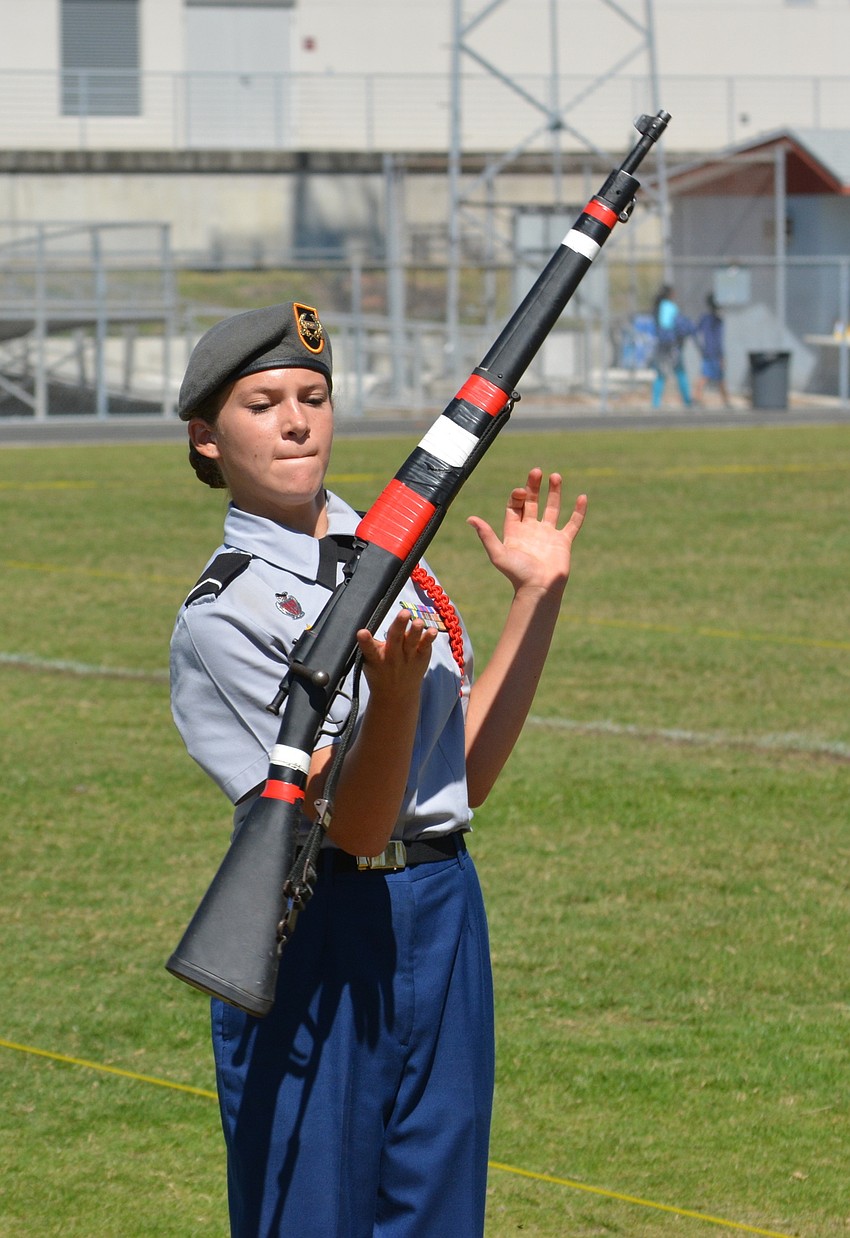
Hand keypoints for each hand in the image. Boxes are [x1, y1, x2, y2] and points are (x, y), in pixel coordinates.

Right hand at [355, 608, 437, 700]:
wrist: (396, 696)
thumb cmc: (379, 672)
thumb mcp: (369, 662)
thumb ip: (371, 645)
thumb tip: (369, 620)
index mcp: (375, 658)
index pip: (368, 649)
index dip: (365, 641)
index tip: (361, 632)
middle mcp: (392, 657)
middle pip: (395, 639)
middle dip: (399, 625)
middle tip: (404, 613)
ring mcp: (408, 658)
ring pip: (412, 642)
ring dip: (416, 631)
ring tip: (419, 622)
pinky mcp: (421, 658)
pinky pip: (425, 647)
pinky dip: (429, 639)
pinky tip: (433, 631)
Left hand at [467, 468, 586, 593]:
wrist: (539, 589)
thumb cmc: (517, 574)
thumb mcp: (498, 554)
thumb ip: (486, 535)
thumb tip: (470, 519)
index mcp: (515, 531)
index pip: (515, 505)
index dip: (518, 495)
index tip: (523, 491)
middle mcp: (531, 530)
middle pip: (532, 502)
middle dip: (534, 486)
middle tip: (536, 471)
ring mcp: (548, 534)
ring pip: (552, 508)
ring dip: (554, 492)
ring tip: (555, 476)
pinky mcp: (563, 541)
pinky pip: (573, 523)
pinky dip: (579, 511)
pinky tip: (582, 497)